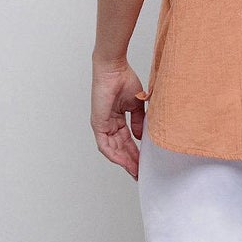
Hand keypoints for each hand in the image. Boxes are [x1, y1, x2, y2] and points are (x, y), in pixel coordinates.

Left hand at [91, 57, 146, 177]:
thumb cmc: (124, 79)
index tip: (144, 163)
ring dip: (124, 161)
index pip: (126, 140)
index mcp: (117, 118)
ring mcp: (102, 125)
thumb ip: (138, 121)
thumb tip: (140, 136)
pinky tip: (124, 163)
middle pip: (120, 148)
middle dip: (131, 161)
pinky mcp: (98, 124)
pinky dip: (114, 155)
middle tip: (140, 172)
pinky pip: (105, 145)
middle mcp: (108, 124)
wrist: (114, 69)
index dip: (135, 152)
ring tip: (135, 171)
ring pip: (113, 149)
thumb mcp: (136, 105)